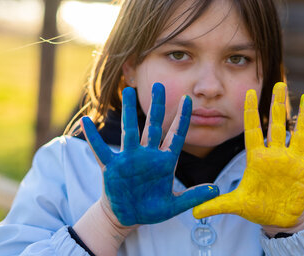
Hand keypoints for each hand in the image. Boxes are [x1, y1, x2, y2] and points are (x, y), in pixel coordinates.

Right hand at [81, 83, 218, 225]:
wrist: (127, 218)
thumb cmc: (151, 210)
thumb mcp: (174, 206)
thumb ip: (193, 197)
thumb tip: (216, 190)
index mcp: (165, 162)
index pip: (176, 136)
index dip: (182, 118)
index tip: (188, 99)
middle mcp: (147, 155)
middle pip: (154, 126)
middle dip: (157, 106)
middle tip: (159, 85)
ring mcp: (129, 159)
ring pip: (130, 131)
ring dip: (129, 111)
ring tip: (128, 91)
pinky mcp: (111, 168)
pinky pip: (101, 150)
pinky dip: (93, 137)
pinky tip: (87, 121)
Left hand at [193, 82, 303, 227]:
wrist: (277, 219)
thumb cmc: (257, 206)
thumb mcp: (235, 205)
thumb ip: (215, 205)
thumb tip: (192, 214)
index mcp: (258, 158)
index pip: (253, 130)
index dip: (251, 111)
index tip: (248, 91)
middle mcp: (276, 155)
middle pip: (277, 125)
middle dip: (277, 105)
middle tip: (279, 83)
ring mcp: (294, 163)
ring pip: (300, 135)